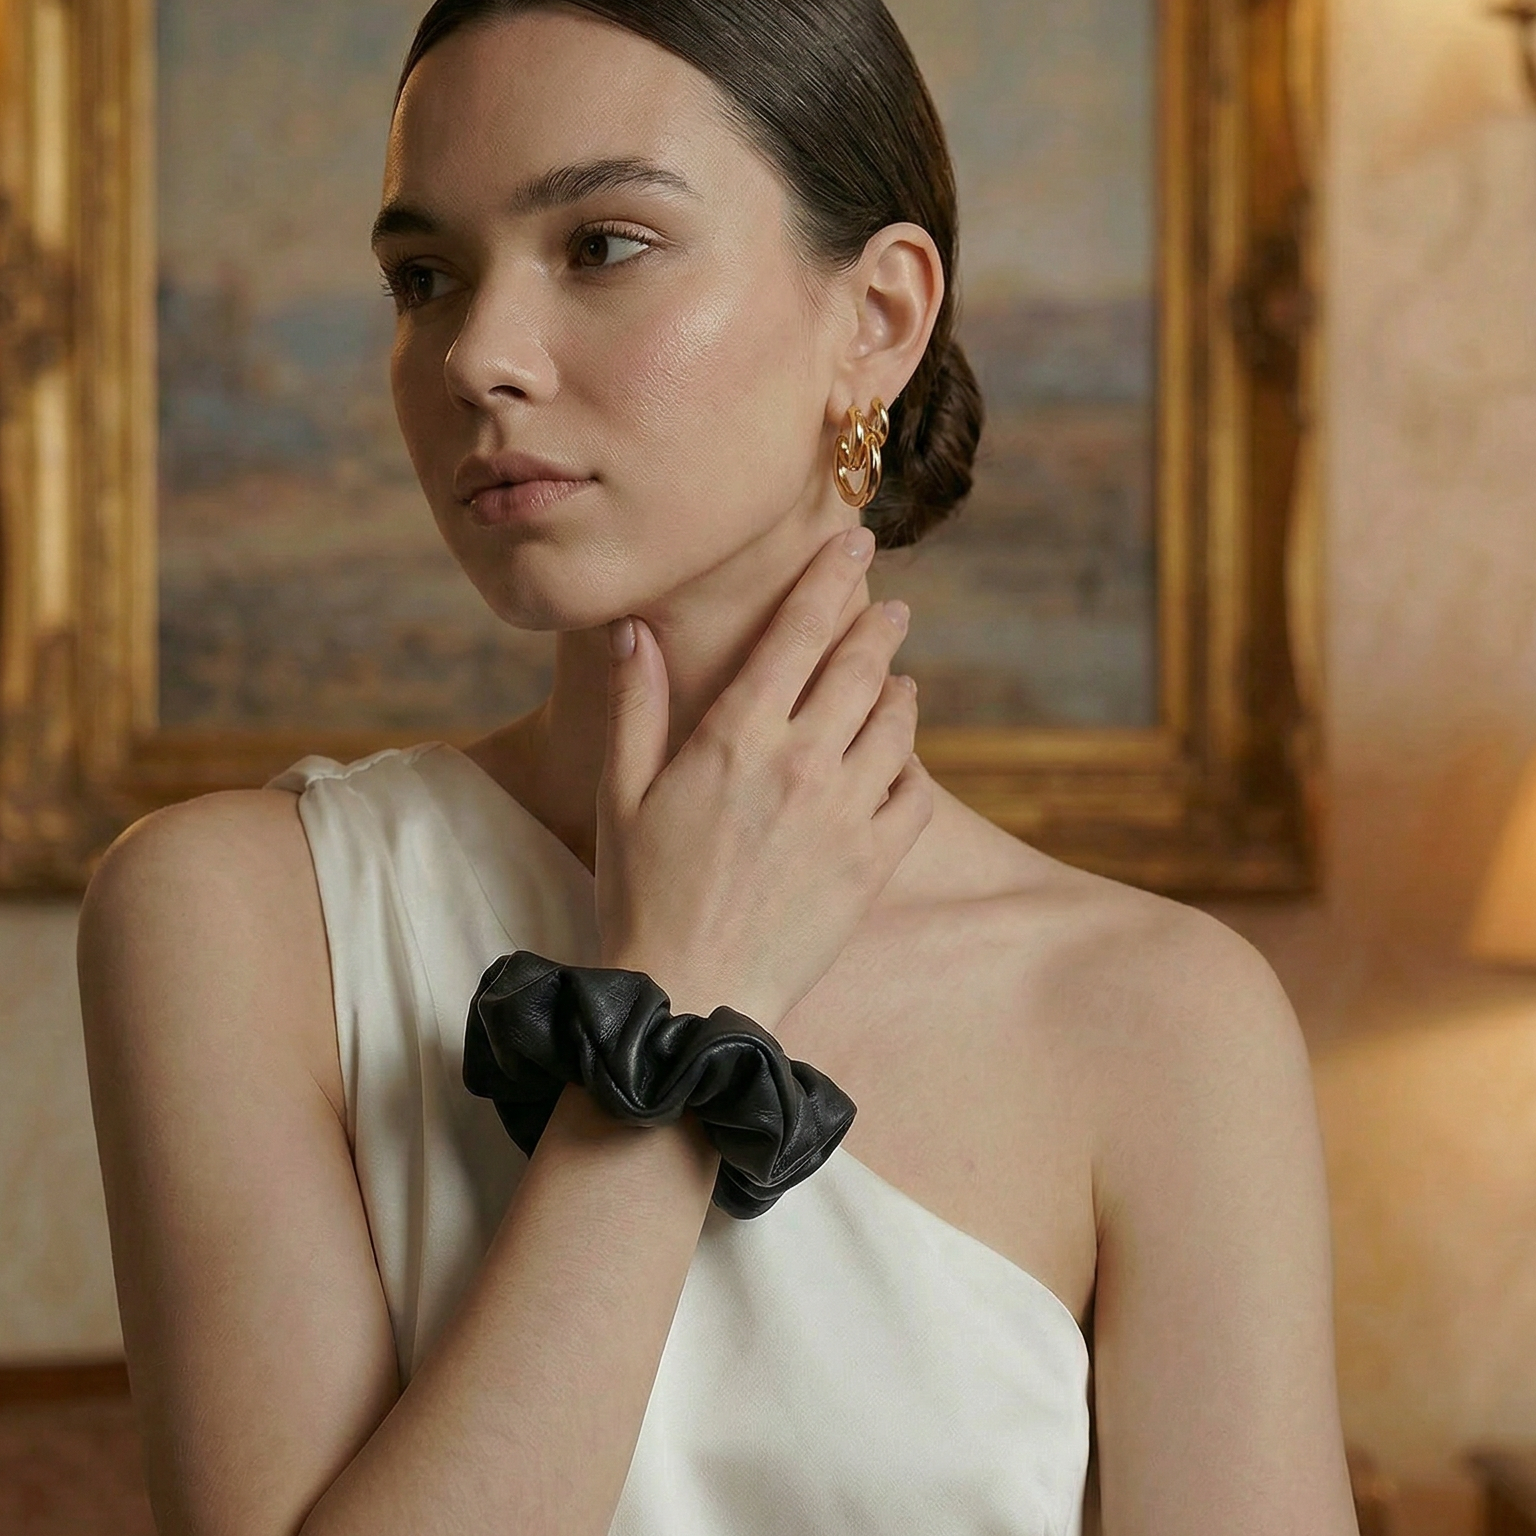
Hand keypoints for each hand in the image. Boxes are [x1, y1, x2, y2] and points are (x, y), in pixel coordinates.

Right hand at [596, 523, 932, 1029]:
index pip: (797, 632)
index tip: (855, 541)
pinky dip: (911, 768)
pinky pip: (915, 795)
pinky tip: (897, 764)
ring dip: (899, 693)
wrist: (691, 994)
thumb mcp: (620, 794)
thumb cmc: (641, 894)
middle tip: (891, 607)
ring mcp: (844, 814)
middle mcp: (800, 764)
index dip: (830, 577)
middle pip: (860, 666)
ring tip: (895, 683)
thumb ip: (636, 705)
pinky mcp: (872, 863)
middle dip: (880, 625)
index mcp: (735, 738)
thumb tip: (633, 628)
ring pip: (897, 725)